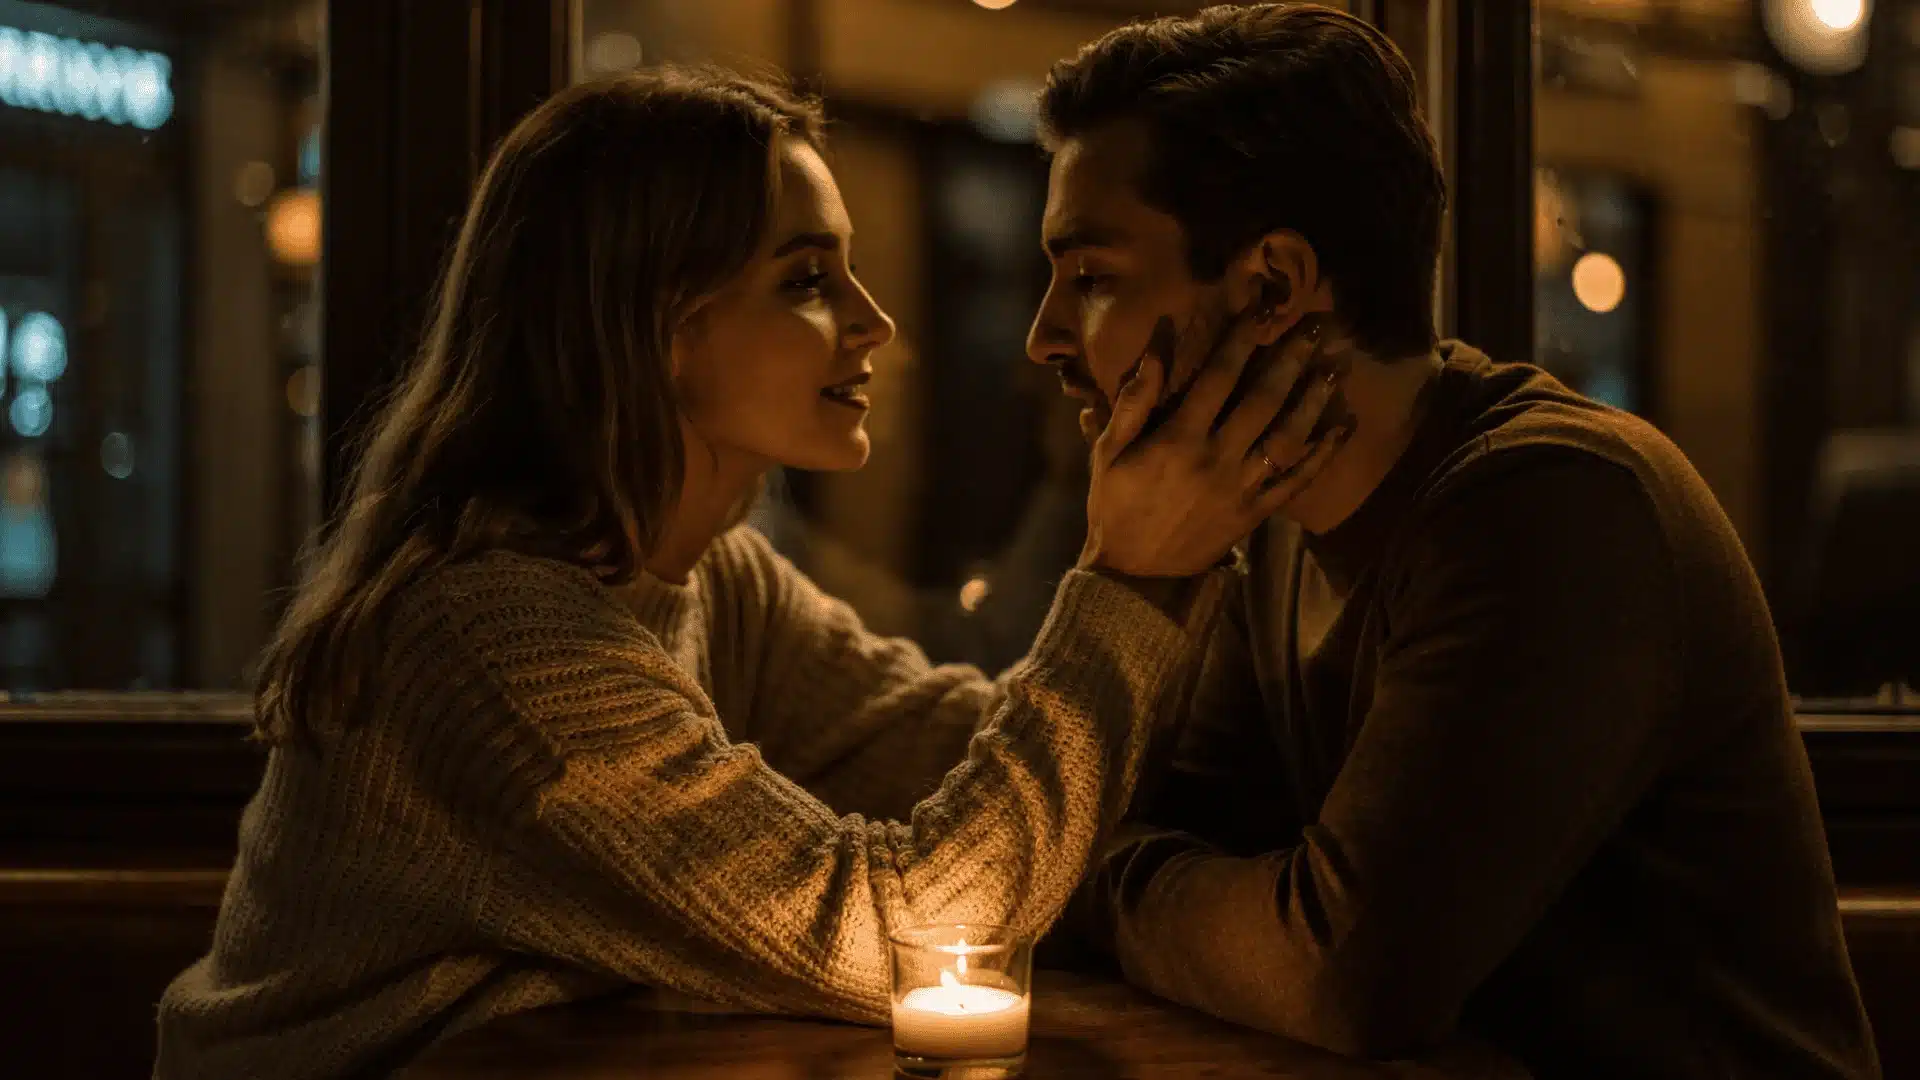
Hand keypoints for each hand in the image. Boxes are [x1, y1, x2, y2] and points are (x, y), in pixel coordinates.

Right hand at [1078, 303, 1354, 577]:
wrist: (1133, 574)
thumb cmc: (1115, 505)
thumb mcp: (1108, 451)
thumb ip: (1134, 400)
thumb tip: (1156, 348)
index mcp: (1179, 438)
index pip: (1217, 377)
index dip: (1241, 339)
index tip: (1263, 309)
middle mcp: (1216, 458)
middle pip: (1263, 399)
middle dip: (1291, 358)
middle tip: (1318, 325)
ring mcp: (1240, 487)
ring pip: (1287, 437)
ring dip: (1314, 400)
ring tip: (1334, 367)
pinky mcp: (1255, 514)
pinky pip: (1296, 482)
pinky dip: (1322, 455)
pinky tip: (1342, 427)